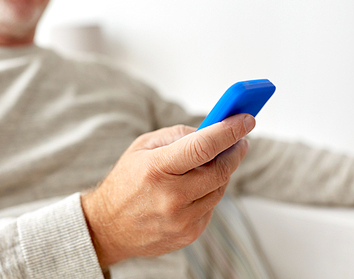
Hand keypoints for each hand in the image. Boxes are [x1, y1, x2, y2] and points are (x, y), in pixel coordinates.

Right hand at [81, 114, 254, 267]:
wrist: (108, 226)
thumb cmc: (126, 182)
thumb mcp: (142, 147)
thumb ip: (177, 136)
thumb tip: (211, 132)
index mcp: (155, 168)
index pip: (203, 147)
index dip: (229, 131)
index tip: (246, 119)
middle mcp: (170, 197)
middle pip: (220, 170)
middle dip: (234, 151)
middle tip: (238, 140)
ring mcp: (180, 220)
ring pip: (219, 189)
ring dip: (220, 173)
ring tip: (210, 163)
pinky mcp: (187, 234)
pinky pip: (211, 207)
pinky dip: (208, 193)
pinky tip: (194, 189)